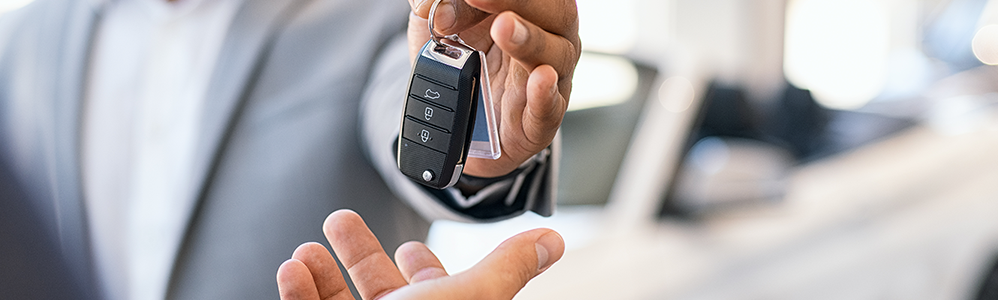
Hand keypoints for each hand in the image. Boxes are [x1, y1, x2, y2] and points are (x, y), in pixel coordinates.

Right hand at [277, 210, 564, 299]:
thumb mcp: (470, 298)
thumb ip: (507, 268)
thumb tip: (551, 240)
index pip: (434, 292)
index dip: (421, 266)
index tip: (408, 246)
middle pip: (381, 293)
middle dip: (359, 254)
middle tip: (338, 220)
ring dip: (320, 274)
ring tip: (306, 251)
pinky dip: (296, 294)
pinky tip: (292, 271)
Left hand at [406, 0, 580, 177]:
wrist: (456, 122)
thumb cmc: (460, 64)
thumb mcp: (439, 26)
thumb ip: (438, 6)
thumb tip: (431, 5)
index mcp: (528, 11)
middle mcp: (548, 38)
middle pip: (554, 14)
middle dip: (518, 2)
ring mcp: (550, 80)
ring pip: (556, 56)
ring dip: (530, 40)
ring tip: (504, 28)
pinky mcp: (541, 121)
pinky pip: (551, 107)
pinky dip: (545, 94)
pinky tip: (540, 78)